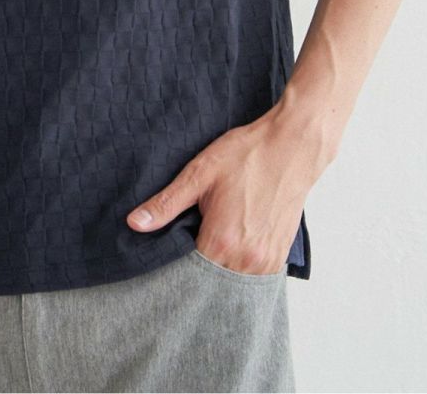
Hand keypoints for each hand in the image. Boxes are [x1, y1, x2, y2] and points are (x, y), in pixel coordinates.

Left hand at [125, 111, 313, 275]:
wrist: (292, 146)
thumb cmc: (247, 155)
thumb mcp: (199, 174)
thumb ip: (166, 204)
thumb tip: (134, 223)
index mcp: (222, 242)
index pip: (188, 274)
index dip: (175, 263)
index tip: (169, 249)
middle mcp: (246, 260)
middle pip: (210, 281)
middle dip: (196, 267)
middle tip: (191, 238)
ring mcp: (266, 261)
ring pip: (231, 279)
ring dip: (219, 266)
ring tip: (212, 237)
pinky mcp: (279, 255)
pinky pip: (252, 275)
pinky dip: (238, 264)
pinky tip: (232, 241)